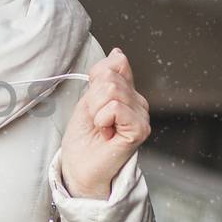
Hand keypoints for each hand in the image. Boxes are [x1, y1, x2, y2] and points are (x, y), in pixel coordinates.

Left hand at [59, 47, 150, 198]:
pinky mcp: (140, 129)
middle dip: (92, 98)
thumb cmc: (83, 139)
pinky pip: (116, 107)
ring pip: (111, 90)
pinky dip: (102, 118)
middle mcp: (138, 103)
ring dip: (95, 110)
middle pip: (110, 77)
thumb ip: (103, 77)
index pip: (117, 64)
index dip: (96, 78)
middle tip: (95, 120)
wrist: (79, 168)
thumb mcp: (88, 100)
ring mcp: (141, 116)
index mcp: (127, 94)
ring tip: (100, 127)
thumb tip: (118, 53)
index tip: (92, 101)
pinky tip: (106, 133)